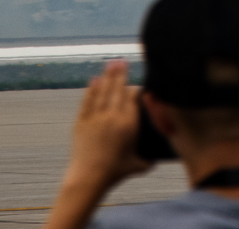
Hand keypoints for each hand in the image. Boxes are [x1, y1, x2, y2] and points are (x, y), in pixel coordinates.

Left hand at [44, 62, 151, 228]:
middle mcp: (113, 116)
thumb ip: (149, 159)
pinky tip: (93, 81)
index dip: (134, 89)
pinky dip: (90, 90)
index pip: (132, 97)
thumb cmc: (115, 172)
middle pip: (118, 89)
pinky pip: (87, 102)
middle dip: (120, 74)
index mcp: (129, 123)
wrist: (88, 178)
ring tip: (111, 64)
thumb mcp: (138, 165)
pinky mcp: (81, 123)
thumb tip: (157, 159)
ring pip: (102, 92)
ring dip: (107, 77)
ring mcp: (95, 118)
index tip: (136, 84)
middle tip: (122, 61)